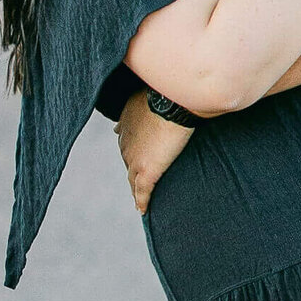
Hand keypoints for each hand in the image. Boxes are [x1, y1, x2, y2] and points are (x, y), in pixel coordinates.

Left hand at [116, 88, 194, 213]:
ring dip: (136, 186)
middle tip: (142, 175)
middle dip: (134, 166)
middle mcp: (125, 140)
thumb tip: (176, 93)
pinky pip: (142, 191)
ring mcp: (134, 157)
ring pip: (132, 178)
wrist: (174, 103)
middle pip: (128, 159)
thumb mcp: (160, 91)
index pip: (127, 139)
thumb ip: (160, 97)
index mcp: (127, 120)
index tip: (136, 151)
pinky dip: (142, 201)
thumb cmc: (172, 93)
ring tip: (141, 196)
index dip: (133, 146)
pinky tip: (143, 209)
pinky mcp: (146, 171)